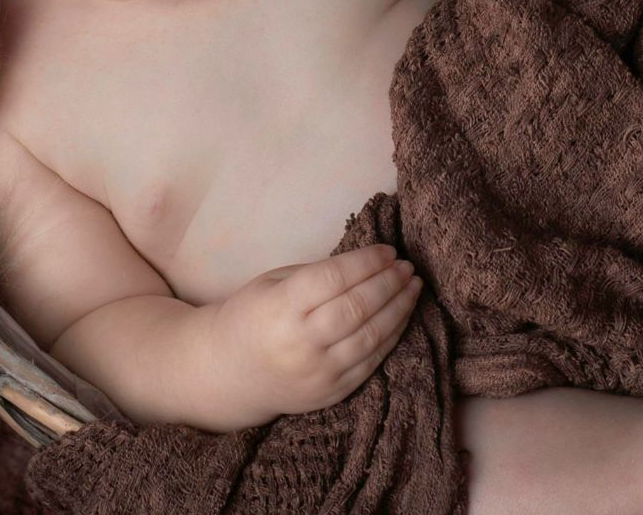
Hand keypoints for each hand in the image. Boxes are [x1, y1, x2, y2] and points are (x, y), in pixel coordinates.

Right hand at [210, 244, 422, 418]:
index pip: (334, 278)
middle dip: (389, 282)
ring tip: (413, 286)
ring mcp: (318, 372)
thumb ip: (316, 274)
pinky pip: (372, 361)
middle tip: (406, 265)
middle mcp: (301, 343)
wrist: (230, 374)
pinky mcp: (332, 392)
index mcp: (280, 308)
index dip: (367, 261)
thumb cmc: (253, 316)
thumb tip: (368, 261)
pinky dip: (393, 335)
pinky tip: (402, 314)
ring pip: (372, 336)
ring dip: (399, 307)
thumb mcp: (273, 283)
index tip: (388, 250)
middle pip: (358, 307)